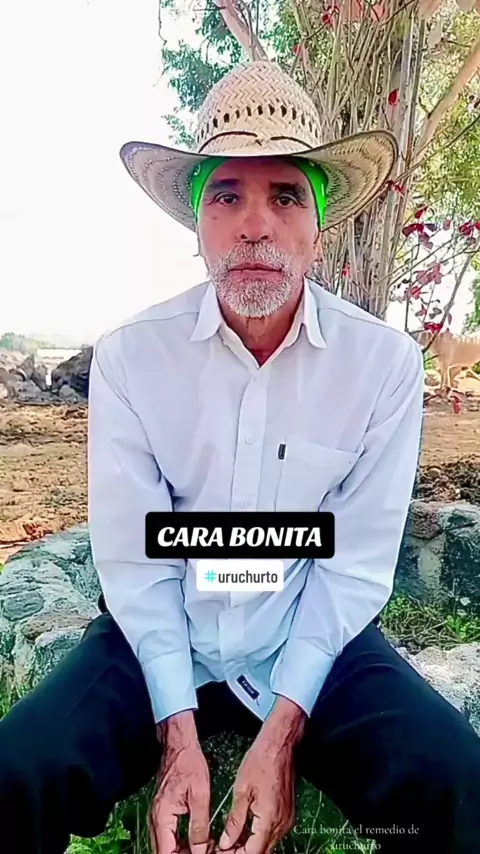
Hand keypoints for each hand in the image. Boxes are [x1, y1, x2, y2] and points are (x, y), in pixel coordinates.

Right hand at [149, 711, 213, 853]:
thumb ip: (199, 826)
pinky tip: (195, 843)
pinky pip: (167, 835)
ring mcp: (157, 815)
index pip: (166, 853)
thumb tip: (200, 851)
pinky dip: (179, 843)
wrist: (179, 745)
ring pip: (165, 845)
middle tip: (203, 853)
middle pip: (163, 851)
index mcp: (162, 815)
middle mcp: (155, 818)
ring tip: (202, 850)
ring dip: (181, 851)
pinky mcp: (162, 812)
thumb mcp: (200, 795)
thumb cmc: (188, 763)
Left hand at [217, 698, 304, 853]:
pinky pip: (271, 833)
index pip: (252, 853)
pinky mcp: (286, 813)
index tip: (219, 852)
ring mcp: (286, 819)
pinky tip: (242, 833)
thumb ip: (235, 820)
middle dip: (240, 853)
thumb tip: (226, 842)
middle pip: (260, 851)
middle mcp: (281, 823)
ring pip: (266, 844)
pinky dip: (257, 837)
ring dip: (249, 847)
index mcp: (269, 819)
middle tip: (221, 849)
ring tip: (228, 842)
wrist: (279, 745)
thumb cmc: (261, 760)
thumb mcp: (242, 790)